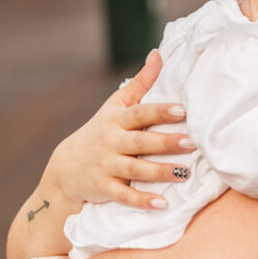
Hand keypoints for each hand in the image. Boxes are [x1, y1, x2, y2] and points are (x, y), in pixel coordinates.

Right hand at [49, 51, 194, 209]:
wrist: (66, 168)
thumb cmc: (100, 131)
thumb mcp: (115, 105)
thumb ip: (141, 83)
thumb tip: (159, 54)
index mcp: (116, 120)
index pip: (140, 113)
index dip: (159, 111)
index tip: (182, 110)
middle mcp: (111, 142)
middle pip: (140, 141)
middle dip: (165, 142)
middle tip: (191, 142)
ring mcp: (106, 166)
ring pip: (134, 169)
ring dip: (159, 172)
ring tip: (184, 173)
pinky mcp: (104, 188)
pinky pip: (124, 195)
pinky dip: (141, 200)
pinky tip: (162, 204)